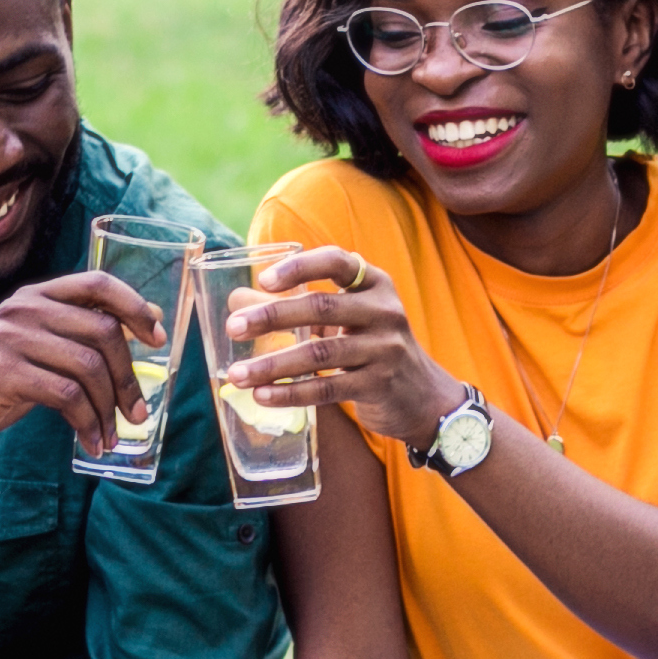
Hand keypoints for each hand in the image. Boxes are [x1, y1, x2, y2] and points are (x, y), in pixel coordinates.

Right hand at [0, 268, 171, 461]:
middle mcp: (24, 307)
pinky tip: (91, 444)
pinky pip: (66, 396)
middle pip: (101, 331)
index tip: (157, 339)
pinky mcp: (2, 371)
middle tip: (136, 413)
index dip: (134, 307)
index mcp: (37, 295)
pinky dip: (87, 424)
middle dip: (128, 377)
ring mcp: (10, 336)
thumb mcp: (41, 351)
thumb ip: (81, 335)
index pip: (97, 283)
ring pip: (87, 367)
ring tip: (111, 436)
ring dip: (108, 409)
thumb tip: (148, 324)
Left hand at [221, 245, 464, 453]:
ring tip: (237, 375)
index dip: (299, 267)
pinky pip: (328, 389)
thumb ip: (297, 306)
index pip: (337, 262)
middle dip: (272, 317)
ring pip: (320, 354)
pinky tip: (263, 396)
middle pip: (321, 307)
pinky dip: (291, 393)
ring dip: (273, 364)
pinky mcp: (379, 385)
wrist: (423, 396)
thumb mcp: (345, 319)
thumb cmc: (372, 347)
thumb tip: (237, 300)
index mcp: (374, 284)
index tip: (264, 280)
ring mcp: (385, 349)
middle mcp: (384, 311)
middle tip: (234, 328)